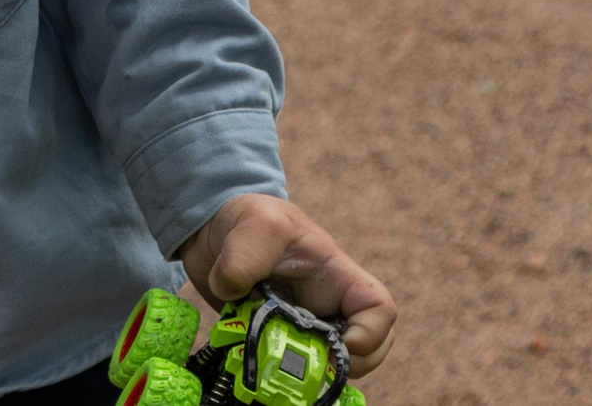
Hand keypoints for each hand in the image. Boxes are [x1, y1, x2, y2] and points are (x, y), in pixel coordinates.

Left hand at [179, 194, 396, 377]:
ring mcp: (301, 327)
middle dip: (343, 365)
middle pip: (366, 350)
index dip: (372, 333)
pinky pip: (288, 367)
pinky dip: (276, 374)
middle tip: (309, 366)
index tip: (340, 343)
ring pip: (327, 364)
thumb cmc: (249, 216)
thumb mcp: (256, 222)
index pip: (380, 309)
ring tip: (278, 365)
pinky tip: (257, 367)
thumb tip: (232, 292)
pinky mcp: (273, 339)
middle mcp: (326, 306)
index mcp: (336, 277)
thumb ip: (246, 254)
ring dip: (308, 373)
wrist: (211, 228)